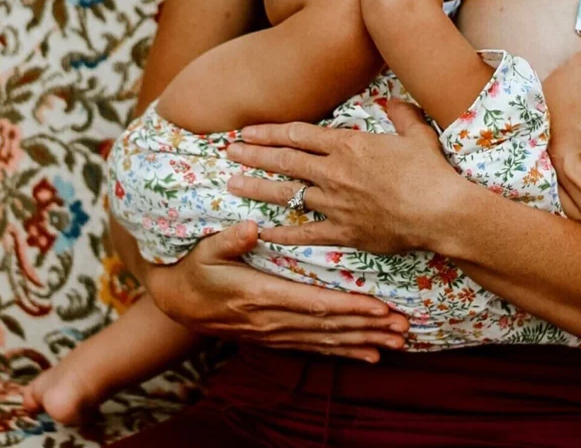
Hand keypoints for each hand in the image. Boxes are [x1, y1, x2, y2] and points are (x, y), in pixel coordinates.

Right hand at [131, 221, 409, 361]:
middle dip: (367, 327)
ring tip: (396, 342)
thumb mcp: (206, 249)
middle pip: (328, 326)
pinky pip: (315, 348)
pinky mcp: (275, 338)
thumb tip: (250, 227)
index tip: (378, 306)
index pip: (313, 303)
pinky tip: (369, 354)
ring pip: (326, 340)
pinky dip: (344, 351)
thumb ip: (229, 240)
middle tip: (402, 327)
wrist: (178, 302)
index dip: (348, 306)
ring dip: (363, 341)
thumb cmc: (197, 268)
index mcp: (261, 295)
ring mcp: (274, 333)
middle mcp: (272, 320)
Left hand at [226, 100, 462, 253]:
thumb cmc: (432, 172)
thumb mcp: (417, 134)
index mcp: (349, 145)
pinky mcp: (343, 232)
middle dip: (254, 155)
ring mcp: (335, 203)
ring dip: (257, 188)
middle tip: (229, 152)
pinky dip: (283, 233)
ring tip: (232, 184)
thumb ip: (401, 115)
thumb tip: (394, 101)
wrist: (441, 211)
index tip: (248, 131)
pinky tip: (263, 231)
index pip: (298, 135)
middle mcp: (334, 172)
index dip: (269, 132)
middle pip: (284, 160)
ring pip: (287, 194)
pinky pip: (305, 232)